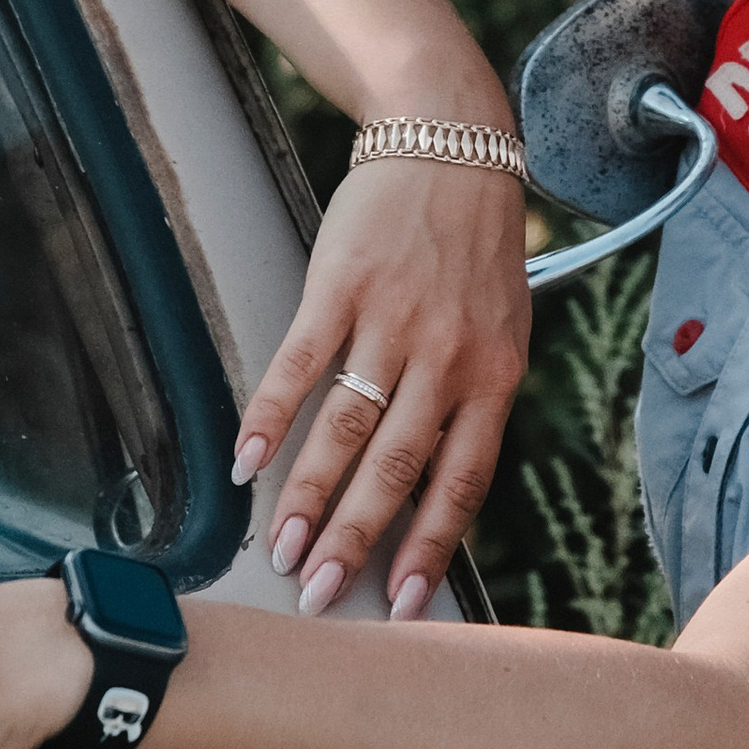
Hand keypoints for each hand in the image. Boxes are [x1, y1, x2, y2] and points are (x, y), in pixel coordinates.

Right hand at [236, 153, 530, 620]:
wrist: (451, 143)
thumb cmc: (474, 249)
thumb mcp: (501, 327)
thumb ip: (473, 401)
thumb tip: (434, 487)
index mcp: (494, 375)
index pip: (461, 481)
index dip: (430, 548)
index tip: (401, 606)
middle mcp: (447, 355)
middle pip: (397, 468)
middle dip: (355, 541)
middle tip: (321, 595)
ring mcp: (392, 320)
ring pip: (346, 428)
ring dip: (308, 495)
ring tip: (281, 548)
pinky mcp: (340, 287)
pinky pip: (300, 365)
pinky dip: (270, 417)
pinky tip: (246, 462)